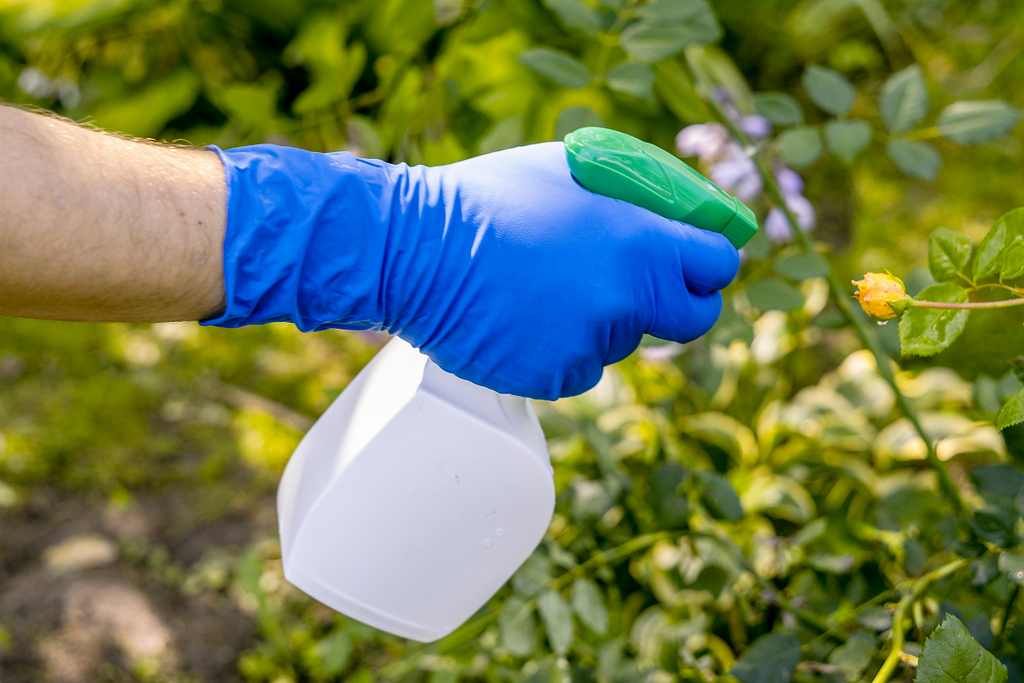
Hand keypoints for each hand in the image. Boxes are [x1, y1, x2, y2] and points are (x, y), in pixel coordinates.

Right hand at [205, 141, 738, 399]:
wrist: (415, 253)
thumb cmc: (489, 199)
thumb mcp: (570, 167)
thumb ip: (631, 193)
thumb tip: (671, 212)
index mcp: (639, 241)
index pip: (717, 264)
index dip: (709, 262)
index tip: (697, 262)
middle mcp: (626, 300)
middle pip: (690, 319)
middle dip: (677, 305)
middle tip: (644, 289)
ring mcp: (591, 344)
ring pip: (623, 341)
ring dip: (602, 321)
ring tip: (544, 288)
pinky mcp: (554, 377)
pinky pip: (579, 367)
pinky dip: (561, 349)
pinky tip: (523, 317)